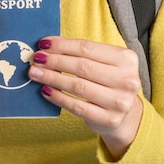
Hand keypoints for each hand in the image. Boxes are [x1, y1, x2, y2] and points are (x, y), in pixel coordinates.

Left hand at [28, 37, 142, 159]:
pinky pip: (77, 107)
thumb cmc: (108, 80)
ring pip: (78, 86)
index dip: (62, 45)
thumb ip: (82, 53)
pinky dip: (58, 98)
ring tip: (35, 73)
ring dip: (52, 78)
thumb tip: (47, 46)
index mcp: (126, 58)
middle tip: (36, 59)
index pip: (87, 48)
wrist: (125, 114)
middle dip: (55, 61)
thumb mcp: (104, 62)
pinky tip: (46, 90)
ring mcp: (119, 102)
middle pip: (82, 66)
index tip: (43, 43)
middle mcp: (127, 80)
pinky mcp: (109, 120)